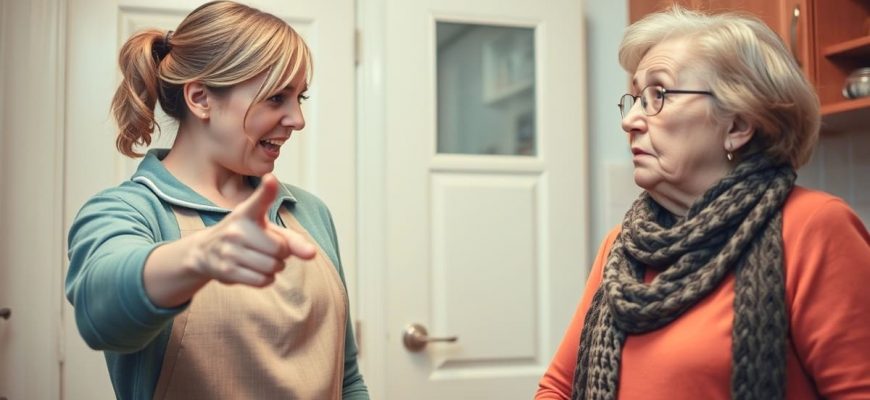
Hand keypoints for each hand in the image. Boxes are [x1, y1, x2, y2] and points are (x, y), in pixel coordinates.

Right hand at [192, 174, 316, 286]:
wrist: (206, 252)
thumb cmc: (246, 237)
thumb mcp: (266, 230)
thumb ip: (292, 239)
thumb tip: (312, 254)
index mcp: (247, 212)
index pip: (260, 200)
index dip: (267, 190)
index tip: (271, 179)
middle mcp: (237, 229)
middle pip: (280, 249)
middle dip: (282, 253)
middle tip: (268, 248)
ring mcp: (229, 250)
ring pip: (273, 266)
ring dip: (275, 268)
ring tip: (261, 259)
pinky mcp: (226, 271)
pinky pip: (263, 280)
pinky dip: (266, 279)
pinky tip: (255, 270)